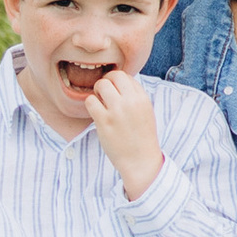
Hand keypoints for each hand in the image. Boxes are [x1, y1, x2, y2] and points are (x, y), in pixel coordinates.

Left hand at [87, 68, 165, 200]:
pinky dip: (91, 104)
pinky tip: (96, 113)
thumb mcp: (146, 111)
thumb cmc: (141, 136)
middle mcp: (130, 102)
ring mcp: (116, 111)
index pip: (126, 76)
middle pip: (113, 76)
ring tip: (100, 103)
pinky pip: (90, 101)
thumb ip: (134, 95)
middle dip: (106, 82)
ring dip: (97, 92)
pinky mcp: (104, 122)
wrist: (140, 160)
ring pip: (101, 85)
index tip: (115, 92)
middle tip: (104, 95)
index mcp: (142, 98)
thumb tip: (117, 82)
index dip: (117, 81)